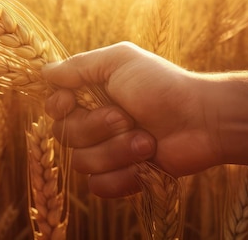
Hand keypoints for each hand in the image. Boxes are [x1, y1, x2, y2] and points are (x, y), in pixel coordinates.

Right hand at [42, 42, 222, 197]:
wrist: (202, 120)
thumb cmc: (162, 85)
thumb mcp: (119, 61)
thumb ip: (79, 66)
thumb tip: (45, 72)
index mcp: (92, 95)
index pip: (54, 108)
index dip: (59, 108)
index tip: (72, 101)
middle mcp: (96, 124)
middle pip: (64, 136)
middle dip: (96, 128)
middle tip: (126, 117)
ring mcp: (109, 152)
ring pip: (82, 163)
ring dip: (115, 151)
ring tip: (146, 140)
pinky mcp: (123, 177)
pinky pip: (99, 186)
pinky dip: (121, 176)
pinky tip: (144, 164)